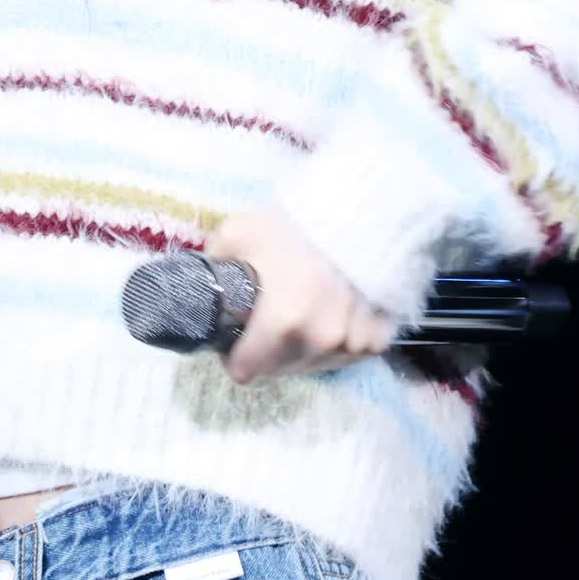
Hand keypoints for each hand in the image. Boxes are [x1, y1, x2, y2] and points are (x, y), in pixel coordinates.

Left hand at [204, 203, 397, 385]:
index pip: (245, 369)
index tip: (236, 335)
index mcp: (282, 322)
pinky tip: (330, 315)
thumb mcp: (238, 233)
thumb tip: (202, 285)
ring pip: (312, 364)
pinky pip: (345, 355)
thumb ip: (215, 266)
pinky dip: (335, 343)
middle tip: (267, 319)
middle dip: (267, 350)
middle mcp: (319, 341)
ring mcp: (352, 344)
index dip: (234, 353)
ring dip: (302, 348)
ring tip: (300, 313)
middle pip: (278, 368)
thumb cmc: (295, 224)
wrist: (360, 210)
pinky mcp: (376, 340)